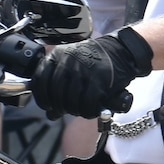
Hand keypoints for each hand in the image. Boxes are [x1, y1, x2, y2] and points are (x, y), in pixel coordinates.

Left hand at [31, 29, 152, 118]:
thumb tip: (50, 113)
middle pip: (55, 93)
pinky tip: (91, 110)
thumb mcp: (73, 64)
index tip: (47, 106)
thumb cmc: (96, 60)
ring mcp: (84, 71)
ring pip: (70, 101)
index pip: (40, 80)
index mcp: (58, 55)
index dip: (42, 98)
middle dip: (60, 106)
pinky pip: (87, 104)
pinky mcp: (99, 81)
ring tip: (80, 110)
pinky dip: (88, 111)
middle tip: (66, 110)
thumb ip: (59, 85)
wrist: (122, 50)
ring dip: (75, 110)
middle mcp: (68, 62)